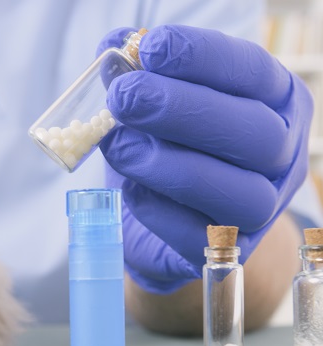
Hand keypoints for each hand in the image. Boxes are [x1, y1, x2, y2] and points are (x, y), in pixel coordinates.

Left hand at [96, 25, 311, 292]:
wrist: (163, 213)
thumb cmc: (165, 141)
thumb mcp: (151, 99)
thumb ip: (135, 73)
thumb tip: (112, 50)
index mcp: (274, 100)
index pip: (252, 72)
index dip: (201, 57)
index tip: (149, 48)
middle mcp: (281, 153)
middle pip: (255, 133)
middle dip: (182, 110)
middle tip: (123, 98)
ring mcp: (262, 207)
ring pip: (240, 192)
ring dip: (171, 166)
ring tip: (118, 146)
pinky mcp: (226, 249)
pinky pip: (199, 234)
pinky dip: (158, 209)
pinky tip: (129, 189)